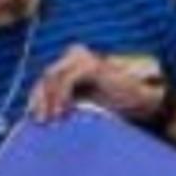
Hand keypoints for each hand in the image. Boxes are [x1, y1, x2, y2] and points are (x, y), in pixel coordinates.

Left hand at [30, 46, 173, 126]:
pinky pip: (67, 80)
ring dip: (50, 100)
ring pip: (54, 77)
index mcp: (73, 62)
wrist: (141, 101)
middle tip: (40, 120)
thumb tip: (39, 110)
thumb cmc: (114, 102)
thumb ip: (65, 98)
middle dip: (40, 99)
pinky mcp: (90, 65)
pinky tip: (64, 112)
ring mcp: (83, 58)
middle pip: (47, 75)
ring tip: (52, 119)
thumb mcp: (83, 99)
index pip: (47, 77)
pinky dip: (61, 97)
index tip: (34, 116)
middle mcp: (76, 55)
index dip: (37, 96)